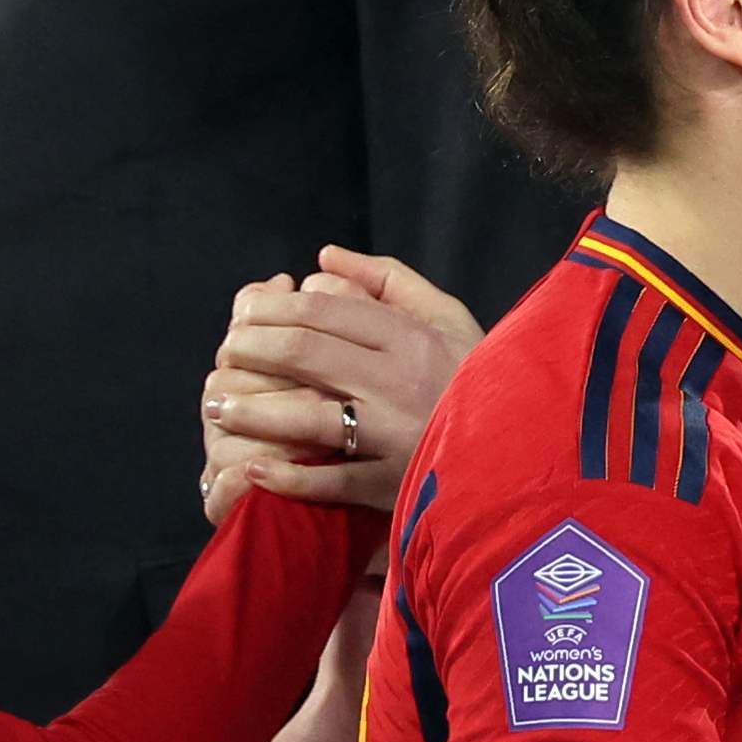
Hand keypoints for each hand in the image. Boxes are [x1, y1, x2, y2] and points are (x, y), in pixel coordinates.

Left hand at [206, 249, 480, 518]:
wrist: (523, 454)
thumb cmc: (480, 378)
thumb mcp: (448, 318)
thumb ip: (389, 280)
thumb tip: (325, 256)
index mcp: (411, 336)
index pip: (324, 309)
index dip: (271, 308)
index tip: (241, 314)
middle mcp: (399, 381)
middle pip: (305, 353)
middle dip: (250, 350)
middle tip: (223, 354)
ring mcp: (395, 437)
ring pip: (308, 416)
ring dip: (253, 410)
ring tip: (218, 405)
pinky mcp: (393, 486)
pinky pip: (330, 482)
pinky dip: (287, 477)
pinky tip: (252, 467)